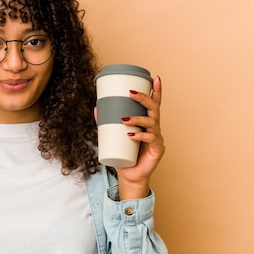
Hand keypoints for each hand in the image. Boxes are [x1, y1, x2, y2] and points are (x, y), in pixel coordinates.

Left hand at [115, 76, 164, 199]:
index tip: (155, 77)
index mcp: (147, 123)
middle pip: (154, 109)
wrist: (129, 176)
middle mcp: (155, 129)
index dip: (156, 91)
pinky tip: (132, 136)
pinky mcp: (157, 150)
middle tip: (131, 93)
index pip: (154, 104)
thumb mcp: (113, 136)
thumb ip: (106, 123)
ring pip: (152, 123)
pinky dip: (141, 137)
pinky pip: (151, 140)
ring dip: (138, 119)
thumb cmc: (124, 156)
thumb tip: (96, 107)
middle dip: (144, 98)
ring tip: (124, 120)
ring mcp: (157, 139)